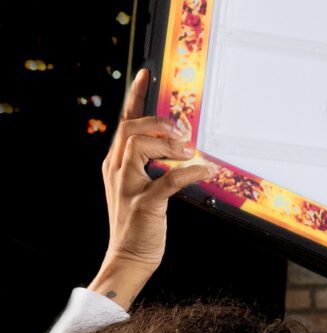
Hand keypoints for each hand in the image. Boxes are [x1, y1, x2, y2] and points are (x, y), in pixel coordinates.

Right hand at [88, 69, 210, 309]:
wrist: (128, 258)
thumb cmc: (140, 224)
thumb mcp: (142, 188)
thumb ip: (153, 165)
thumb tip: (180, 146)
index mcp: (115, 163)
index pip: (124, 122)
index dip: (135, 97)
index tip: (147, 75)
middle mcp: (116, 170)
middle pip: (130, 128)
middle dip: (158, 124)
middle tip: (182, 134)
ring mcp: (128, 187)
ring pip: (139, 145)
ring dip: (169, 144)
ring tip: (189, 153)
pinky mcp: (144, 205)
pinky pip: (167, 180)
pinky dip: (189, 172)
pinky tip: (205, 171)